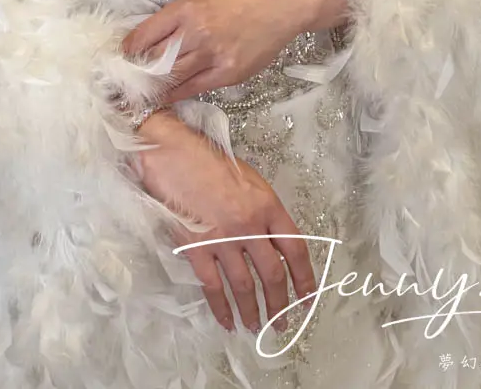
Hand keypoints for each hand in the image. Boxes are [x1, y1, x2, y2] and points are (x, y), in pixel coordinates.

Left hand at [121, 0, 350, 102]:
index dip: (125, 53)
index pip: (142, 36)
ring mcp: (212, 54)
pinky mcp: (227, 73)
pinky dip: (176, 94)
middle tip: (118, 87)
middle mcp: (195, 32)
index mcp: (184, 9)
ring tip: (136, 97)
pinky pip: (193, 89)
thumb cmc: (238, 1)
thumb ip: (173, 21)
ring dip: (152, 89)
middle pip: (153, 61)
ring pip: (171, 79)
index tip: (116, 62)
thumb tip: (146, 43)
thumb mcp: (199, 0)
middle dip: (134, 76)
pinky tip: (164, 98)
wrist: (278, 6)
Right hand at [129, 109, 316, 335]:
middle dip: (280, 303)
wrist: (172, 153)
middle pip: (273, 274)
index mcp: (267, 205)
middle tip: (282, 323)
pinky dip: (221, 308)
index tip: (308, 297)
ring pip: (245, 286)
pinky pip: (213, 287)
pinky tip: (227, 321)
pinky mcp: (196, 247)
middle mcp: (249, 225)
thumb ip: (263, 212)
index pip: (295, 248)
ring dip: (252, 311)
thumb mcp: (249, 180)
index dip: (305, 277)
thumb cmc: (210, 162)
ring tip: (256, 327)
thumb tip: (273, 244)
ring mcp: (222, 238)